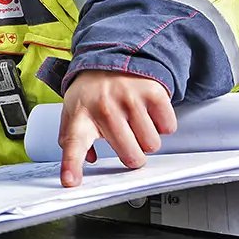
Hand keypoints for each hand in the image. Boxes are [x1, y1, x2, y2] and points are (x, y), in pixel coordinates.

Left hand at [58, 70, 175, 188]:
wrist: (112, 56)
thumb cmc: (92, 94)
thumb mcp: (74, 114)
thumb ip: (72, 143)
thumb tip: (84, 166)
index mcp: (80, 117)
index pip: (73, 145)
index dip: (72, 166)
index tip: (70, 182)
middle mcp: (104, 107)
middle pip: (131, 156)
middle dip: (132, 155)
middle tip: (126, 140)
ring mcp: (129, 98)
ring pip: (152, 144)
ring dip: (147, 139)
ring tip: (135, 122)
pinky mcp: (152, 91)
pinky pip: (167, 127)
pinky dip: (161, 124)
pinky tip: (148, 112)